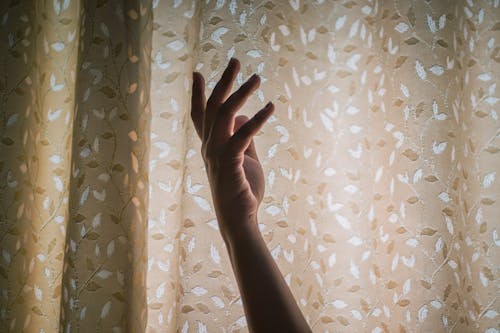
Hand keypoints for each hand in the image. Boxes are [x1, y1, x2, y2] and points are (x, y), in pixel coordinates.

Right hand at [190, 58, 273, 240]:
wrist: (239, 220)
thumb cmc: (242, 191)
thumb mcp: (245, 159)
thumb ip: (243, 137)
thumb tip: (243, 116)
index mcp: (210, 146)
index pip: (200, 115)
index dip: (197, 93)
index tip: (196, 72)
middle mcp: (208, 147)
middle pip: (212, 107)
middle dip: (223, 82)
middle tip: (236, 60)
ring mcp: (216, 155)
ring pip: (224, 115)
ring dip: (241, 93)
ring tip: (257, 78)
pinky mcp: (229, 164)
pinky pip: (241, 135)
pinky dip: (256, 119)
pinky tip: (270, 107)